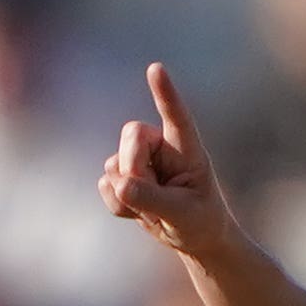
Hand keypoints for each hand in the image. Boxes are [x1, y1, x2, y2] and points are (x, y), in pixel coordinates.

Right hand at [98, 62, 241, 259]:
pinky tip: (140, 213)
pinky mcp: (122, 175)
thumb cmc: (200, 220)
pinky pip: (105, 185)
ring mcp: (139, 159)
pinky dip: (119, 206)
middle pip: (131, 135)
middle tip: (156, 199)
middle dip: (135, 168)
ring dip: (129, 195)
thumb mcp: (183, 214)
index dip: (164, 93)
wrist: (192, 237)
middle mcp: (161, 146)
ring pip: (114, 164)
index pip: (176, 116)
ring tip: (156, 209)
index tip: (156, 69)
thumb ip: (154, 198)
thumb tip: (121, 184)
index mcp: (187, 148)